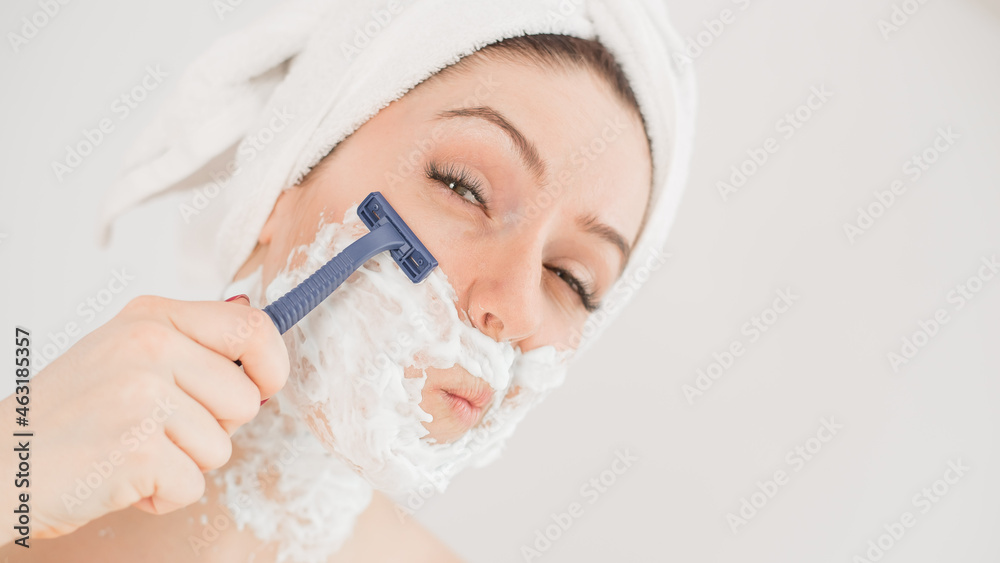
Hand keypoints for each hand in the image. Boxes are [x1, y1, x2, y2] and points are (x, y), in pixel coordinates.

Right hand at [1, 295, 287, 542]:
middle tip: (159, 428)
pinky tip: (122, 477)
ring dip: (184, 464)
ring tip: (132, 450)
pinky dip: (162, 496)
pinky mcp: (136, 448)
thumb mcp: (125, 352)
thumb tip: (257, 318)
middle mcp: (149, 347)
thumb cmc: (67, 415)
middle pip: (245, 399)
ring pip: (221, 447)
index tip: (265, 385)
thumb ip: (190, 340)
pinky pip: (193, 485)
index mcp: (151, 318)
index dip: (273, 363)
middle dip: (214, 428)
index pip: (251, 326)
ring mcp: (142, 396)